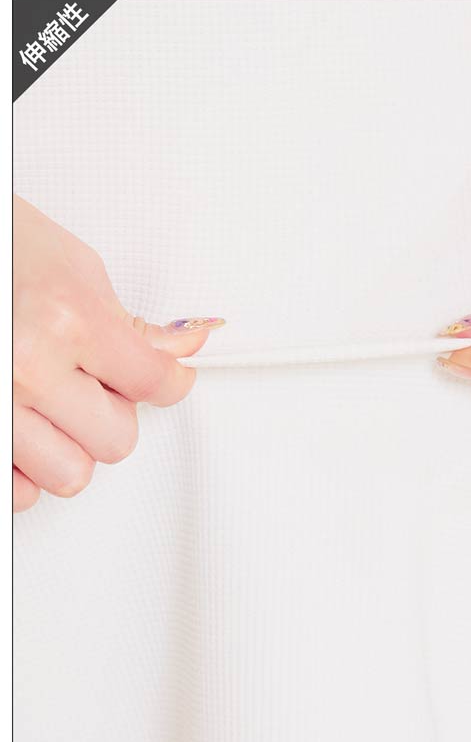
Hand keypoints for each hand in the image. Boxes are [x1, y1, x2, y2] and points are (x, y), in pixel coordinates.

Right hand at [13, 195, 224, 511]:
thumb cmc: (2, 248)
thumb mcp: (76, 270)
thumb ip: (128, 323)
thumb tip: (181, 347)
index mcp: (69, 321)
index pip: (153, 382)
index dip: (172, 382)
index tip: (169, 380)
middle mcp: (29, 369)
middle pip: (117, 440)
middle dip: (113, 414)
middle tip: (91, 385)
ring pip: (71, 474)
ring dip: (71, 446)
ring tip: (53, 407)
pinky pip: (18, 493)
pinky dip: (27, 470)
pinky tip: (26, 432)